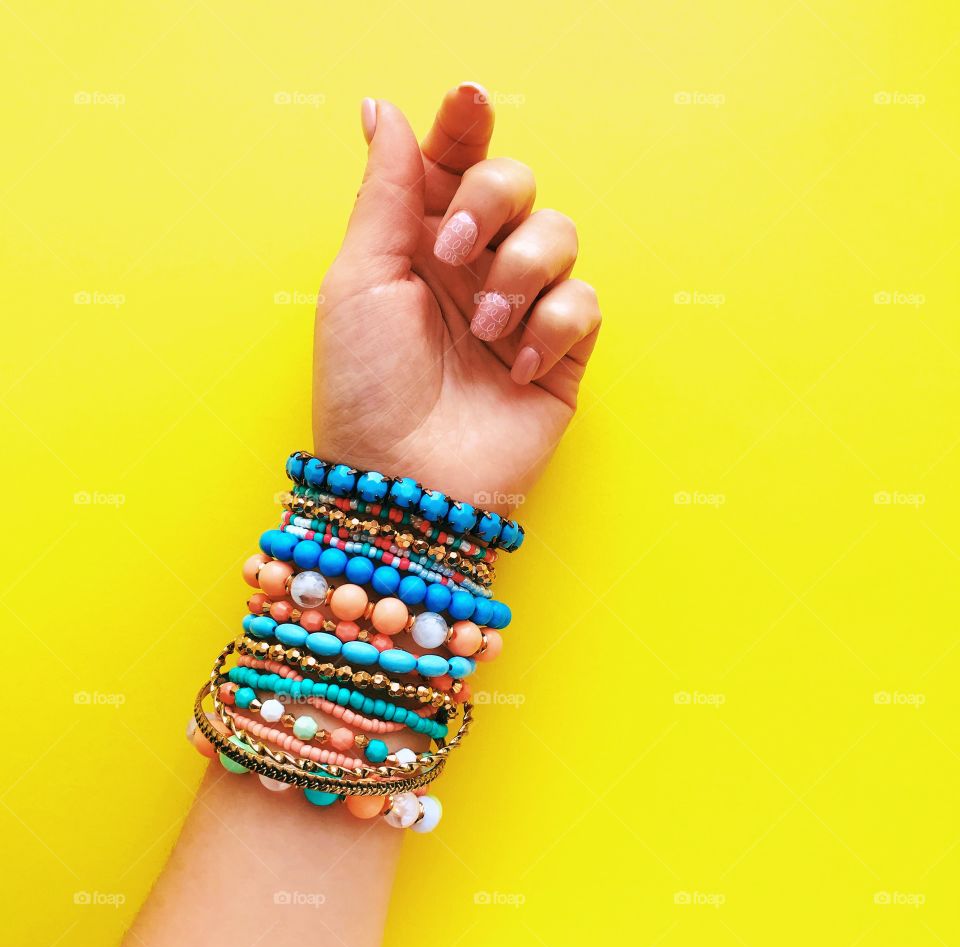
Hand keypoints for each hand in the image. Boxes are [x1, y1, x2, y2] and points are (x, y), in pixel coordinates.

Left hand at [313, 83, 600, 504]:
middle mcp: (475, 268)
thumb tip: (382, 108)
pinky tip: (515, 367)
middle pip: (517, 184)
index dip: (466, 126)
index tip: (467, 102)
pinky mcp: (560, 355)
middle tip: (451, 250)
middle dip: (491, 202)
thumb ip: (384, 192)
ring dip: (522, 271)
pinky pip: (586, 303)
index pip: (454, 162)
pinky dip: (553, 328)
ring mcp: (520, 310)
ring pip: (561, 235)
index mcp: (420, 244)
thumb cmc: (366, 387)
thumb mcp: (359, 280)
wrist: (403, 482)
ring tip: (483, 327)